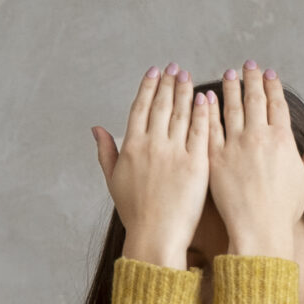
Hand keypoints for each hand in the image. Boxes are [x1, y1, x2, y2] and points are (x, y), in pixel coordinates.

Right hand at [94, 66, 213, 268]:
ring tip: (189, 76)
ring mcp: (174, 153)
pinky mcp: (196, 164)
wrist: (156, 236)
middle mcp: (151, 144)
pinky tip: (207, 98)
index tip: (154, 72)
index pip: (140, 108)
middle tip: (175, 67)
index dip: (147, 88)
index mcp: (131, 147)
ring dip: (185, 91)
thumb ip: (105, 152)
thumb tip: (96, 128)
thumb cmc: (135, 214)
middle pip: (161, 105)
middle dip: (168, 83)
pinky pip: (201, 131)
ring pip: (181, 113)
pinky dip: (203, 112)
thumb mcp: (113, 181)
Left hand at [205, 62, 303, 257]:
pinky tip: (206, 97)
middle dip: (251, 79)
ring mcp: (235, 145)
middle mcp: (259, 136)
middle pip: (254, 99)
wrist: (259, 229)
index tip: (268, 73)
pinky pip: (210, 127)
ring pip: (231, 108)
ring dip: (229, 88)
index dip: (272, 86)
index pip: (277, 103)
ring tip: (228, 75)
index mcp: (283, 139)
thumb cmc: (285, 208)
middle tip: (247, 65)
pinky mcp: (215, 157)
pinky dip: (208, 110)